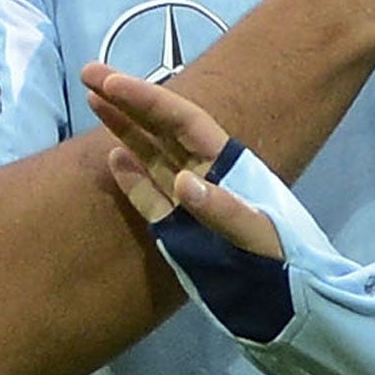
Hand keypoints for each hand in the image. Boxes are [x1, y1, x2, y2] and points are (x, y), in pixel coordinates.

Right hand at [85, 63, 284, 260]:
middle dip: (127, 99)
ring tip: (92, 99)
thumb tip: (181, 179)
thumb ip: (224, 209)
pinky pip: (150, 197)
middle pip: (162, 127)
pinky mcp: (179, 229)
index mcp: (228, 164)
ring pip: (151, 155)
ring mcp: (190, 200)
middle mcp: (207, 174)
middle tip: (88, 72)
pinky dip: (131, 177)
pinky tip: (113, 156)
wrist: (287, 301)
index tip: (111, 82)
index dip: (147, 99)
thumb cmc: (281, 264)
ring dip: (124, 128)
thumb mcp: (260, 237)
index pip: (183, 121)